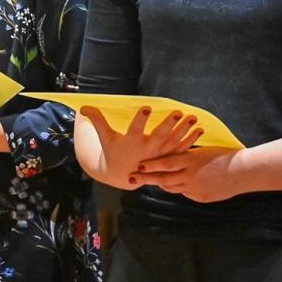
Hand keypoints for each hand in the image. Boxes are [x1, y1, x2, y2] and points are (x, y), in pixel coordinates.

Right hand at [77, 106, 202, 189]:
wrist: (124, 174)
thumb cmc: (114, 150)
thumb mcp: (105, 136)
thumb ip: (97, 120)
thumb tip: (82, 107)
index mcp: (131, 143)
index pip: (135, 129)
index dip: (140, 119)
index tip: (146, 108)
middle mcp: (147, 150)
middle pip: (159, 136)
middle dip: (168, 125)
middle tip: (177, 112)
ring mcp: (159, 155)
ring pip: (173, 142)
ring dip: (184, 130)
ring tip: (193, 118)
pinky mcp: (167, 157)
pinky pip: (181, 149)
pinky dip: (191, 140)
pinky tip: (199, 128)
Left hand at [131, 147, 244, 201]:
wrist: (244, 171)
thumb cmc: (225, 155)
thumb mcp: (202, 151)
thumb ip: (187, 156)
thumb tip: (174, 155)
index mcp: (191, 160)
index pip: (165, 163)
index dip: (150, 164)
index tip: (137, 164)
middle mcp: (190, 175)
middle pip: (163, 179)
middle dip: (146, 178)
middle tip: (131, 177)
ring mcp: (195, 188)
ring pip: (172, 187)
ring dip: (160, 184)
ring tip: (149, 181)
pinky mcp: (201, 197)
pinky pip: (185, 193)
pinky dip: (178, 188)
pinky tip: (174, 185)